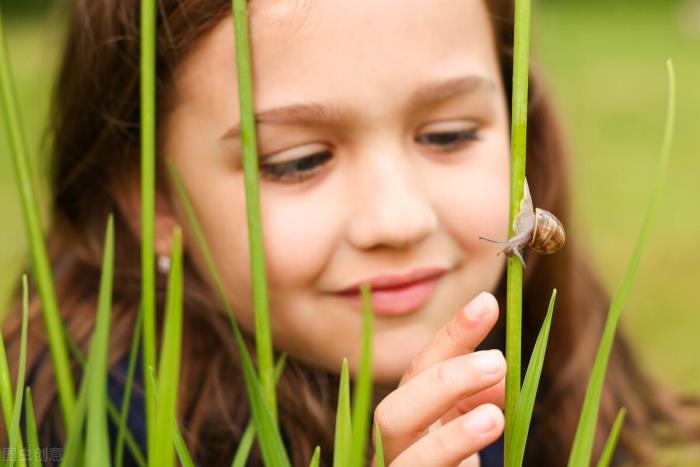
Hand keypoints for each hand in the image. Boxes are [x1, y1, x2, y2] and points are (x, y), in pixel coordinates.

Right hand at [371, 292, 505, 466]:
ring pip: (405, 461)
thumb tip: (500, 371)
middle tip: (496, 361)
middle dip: (441, 383)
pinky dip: (451, 462)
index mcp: (410, 422)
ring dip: (449, 438)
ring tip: (495, 418)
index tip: (487, 303)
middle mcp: (395, 451)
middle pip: (393, 413)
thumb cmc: (451, 464)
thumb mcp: (468, 429)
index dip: (450, 337)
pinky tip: (486, 444)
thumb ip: (479, 400)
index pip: (419, 372)